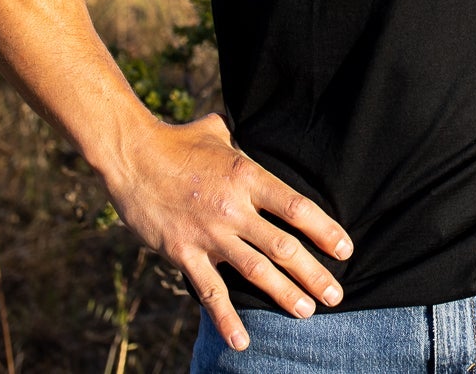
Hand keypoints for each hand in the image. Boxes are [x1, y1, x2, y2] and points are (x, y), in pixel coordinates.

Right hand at [103, 112, 350, 351]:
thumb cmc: (176, 141)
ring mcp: (209, 233)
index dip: (324, 230)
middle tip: (335, 294)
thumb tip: (252, 138)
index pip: (296, 208)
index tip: (344, 250)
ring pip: (256, 271)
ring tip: (307, 312)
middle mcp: (233, 207)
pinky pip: (210, 292)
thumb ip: (240, 144)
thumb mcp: (217, 133)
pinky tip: (242, 341)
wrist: (131, 156)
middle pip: (283, 246)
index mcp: (247, 176)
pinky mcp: (183, 252)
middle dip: (313, 273)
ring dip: (284, 294)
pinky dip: (226, 319)